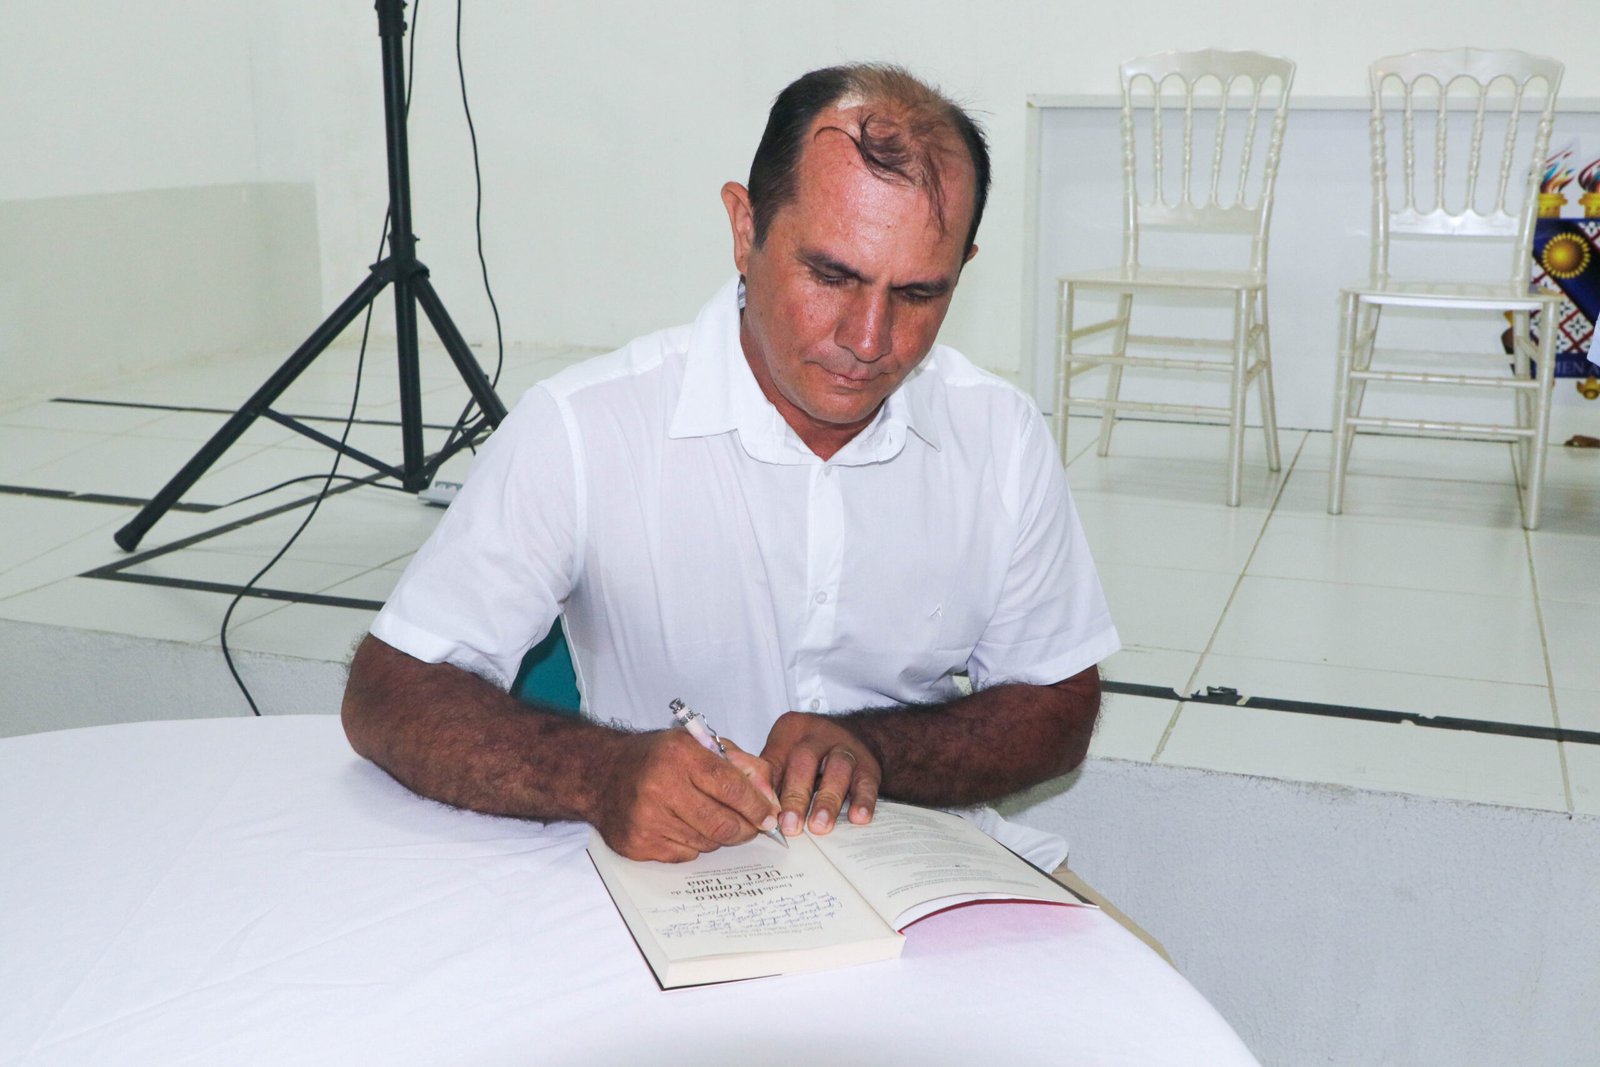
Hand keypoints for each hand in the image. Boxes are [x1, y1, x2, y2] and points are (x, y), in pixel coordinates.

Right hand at [592, 730, 779, 861]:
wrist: (600, 774)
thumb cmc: (657, 758)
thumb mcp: (699, 745)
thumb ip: (741, 766)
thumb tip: (770, 800)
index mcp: (680, 755)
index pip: (731, 787)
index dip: (757, 806)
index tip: (769, 816)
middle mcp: (661, 787)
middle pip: (722, 823)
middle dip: (746, 829)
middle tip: (752, 827)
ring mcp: (647, 819)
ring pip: (706, 843)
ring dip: (718, 836)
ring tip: (709, 818)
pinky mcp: (638, 844)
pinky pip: (685, 855)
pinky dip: (693, 845)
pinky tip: (682, 826)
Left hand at [759, 712, 881, 837]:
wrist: (858, 735)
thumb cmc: (811, 751)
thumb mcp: (785, 751)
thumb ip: (770, 776)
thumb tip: (754, 811)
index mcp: (791, 731)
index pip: (775, 761)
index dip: (768, 789)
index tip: (764, 815)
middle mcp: (818, 735)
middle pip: (804, 761)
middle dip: (796, 796)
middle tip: (790, 826)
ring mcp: (846, 748)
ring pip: (838, 769)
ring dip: (827, 801)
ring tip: (819, 827)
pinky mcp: (868, 765)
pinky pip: (866, 782)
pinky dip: (863, 801)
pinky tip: (858, 818)